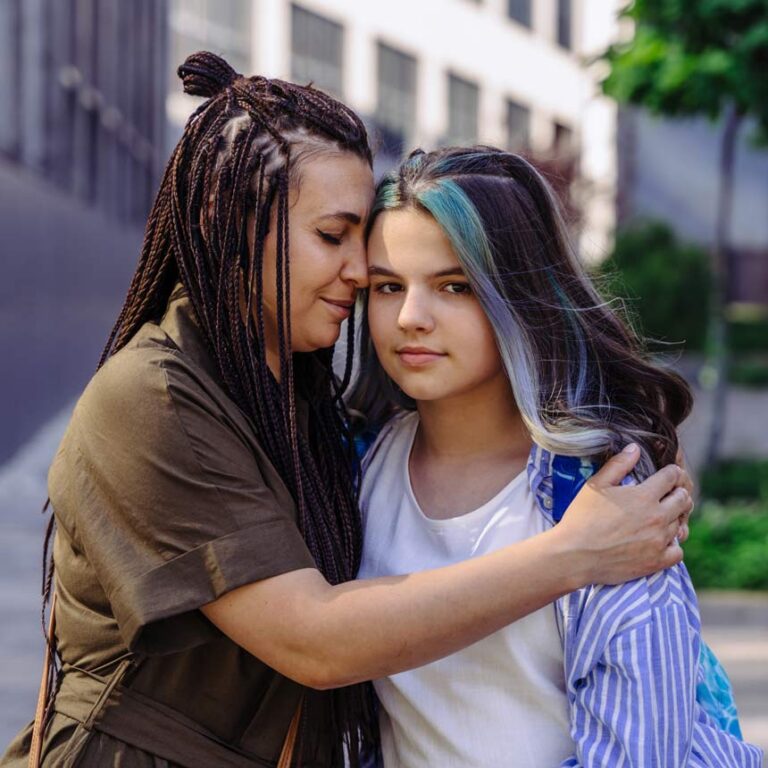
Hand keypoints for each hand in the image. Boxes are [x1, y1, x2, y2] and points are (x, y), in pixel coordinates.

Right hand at [554, 444, 693, 586]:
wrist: (574, 555)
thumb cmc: (581, 517)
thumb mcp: (595, 485)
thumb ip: (618, 464)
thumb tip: (635, 448)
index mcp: (644, 495)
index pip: (672, 477)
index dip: (671, 473)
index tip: (667, 474)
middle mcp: (657, 517)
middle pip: (683, 499)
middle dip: (677, 493)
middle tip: (666, 495)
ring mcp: (659, 541)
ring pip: (680, 524)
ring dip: (672, 518)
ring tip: (658, 518)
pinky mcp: (657, 561)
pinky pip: (678, 551)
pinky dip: (672, 545)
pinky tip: (659, 541)